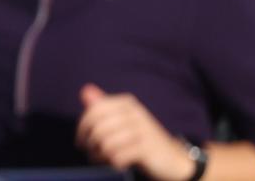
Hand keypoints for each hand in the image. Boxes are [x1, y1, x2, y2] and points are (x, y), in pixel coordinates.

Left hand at [75, 84, 195, 180]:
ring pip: (106, 143)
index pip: (94, 111)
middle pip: (98, 127)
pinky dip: (113, 163)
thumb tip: (84, 90)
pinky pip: (117, 156)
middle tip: (92, 154)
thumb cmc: (142, 141)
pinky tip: (117, 164)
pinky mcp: (146, 148)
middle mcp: (134, 112)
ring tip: (103, 160)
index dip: (82, 128)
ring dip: (100, 155)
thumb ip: (104, 108)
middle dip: (90, 143)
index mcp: (126, 103)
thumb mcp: (123, 122)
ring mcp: (142, 129)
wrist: (173, 160)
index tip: (81, 142)